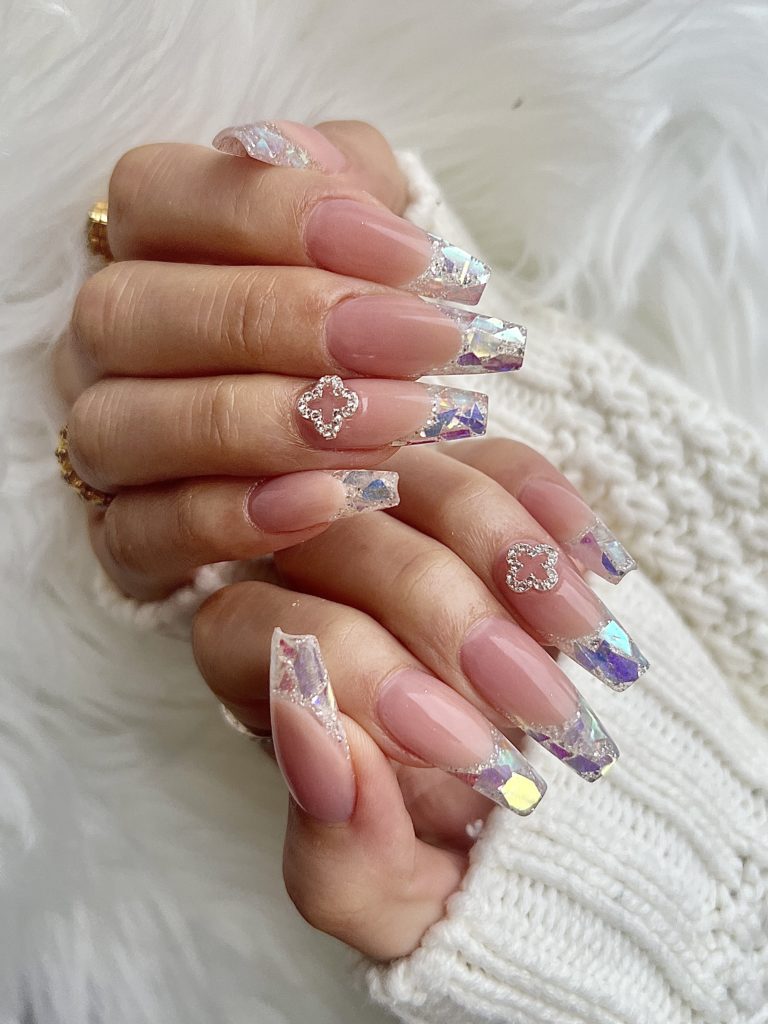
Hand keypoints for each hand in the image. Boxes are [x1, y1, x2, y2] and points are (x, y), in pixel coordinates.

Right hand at [55, 119, 505, 599]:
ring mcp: (106, 440)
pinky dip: (234, 522)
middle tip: (418, 343)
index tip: (408, 255)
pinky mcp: (126, 534)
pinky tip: (334, 500)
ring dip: (265, 426)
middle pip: (129, 312)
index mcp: (151, 244)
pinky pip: (140, 535)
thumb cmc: (369, 327)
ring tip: (394, 424)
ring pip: (123, 426)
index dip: (274, 214)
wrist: (383, 444)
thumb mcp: (374, 237)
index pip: (155, 197)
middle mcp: (107, 340)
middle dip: (281, 323)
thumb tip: (300, 156)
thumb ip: (348, 179)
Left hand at [192, 439, 646, 958]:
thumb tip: (323, 745)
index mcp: (254, 665)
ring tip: (582, 640)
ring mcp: (389, 515)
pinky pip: (501, 460)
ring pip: (422, 480)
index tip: (462, 745)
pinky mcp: (471, 485)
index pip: (256, 627)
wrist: (539, 812)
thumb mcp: (391, 895)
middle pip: (341, 539)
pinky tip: (594, 572)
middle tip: (540, 702)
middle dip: (448, 618)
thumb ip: (338, 851)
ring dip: (508, 557)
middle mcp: (303, 570)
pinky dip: (551, 510)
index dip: (352, 674)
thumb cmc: (443, 853)